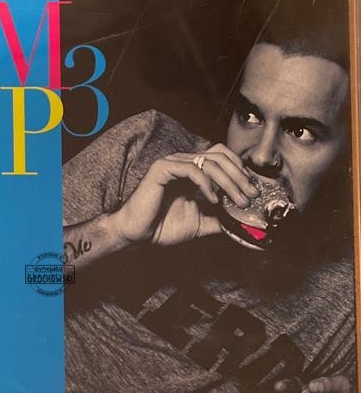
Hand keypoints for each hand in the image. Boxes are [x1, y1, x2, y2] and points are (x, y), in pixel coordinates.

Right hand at [112, 144, 258, 246]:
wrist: (138, 235)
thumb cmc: (162, 227)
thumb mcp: (201, 223)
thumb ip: (221, 219)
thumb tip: (244, 223)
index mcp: (192, 171)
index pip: (223, 158)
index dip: (240, 171)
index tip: (253, 191)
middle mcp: (183, 162)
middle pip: (221, 157)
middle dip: (240, 177)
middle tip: (252, 196)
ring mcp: (173, 163)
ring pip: (210, 162)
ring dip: (229, 182)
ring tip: (238, 200)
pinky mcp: (162, 169)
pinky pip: (192, 169)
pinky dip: (207, 184)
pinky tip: (214, 199)